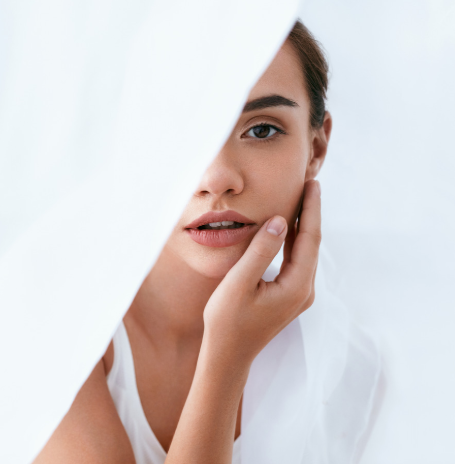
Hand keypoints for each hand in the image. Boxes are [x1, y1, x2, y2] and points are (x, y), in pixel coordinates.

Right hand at [202, 180, 320, 365]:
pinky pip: (296, 262)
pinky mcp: (288, 297)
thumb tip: (281, 221)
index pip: (310, 239)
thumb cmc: (227, 322)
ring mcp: (297, 295)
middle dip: (311, 213)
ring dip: (302, 226)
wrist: (227, 356)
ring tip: (300, 200)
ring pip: (305, 253)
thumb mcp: (239, 283)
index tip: (313, 184)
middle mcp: (303, 291)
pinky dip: (293, 241)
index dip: (312, 210)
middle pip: (311, 244)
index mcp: (296, 286)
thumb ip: (261, 251)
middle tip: (310, 184)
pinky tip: (286, 229)